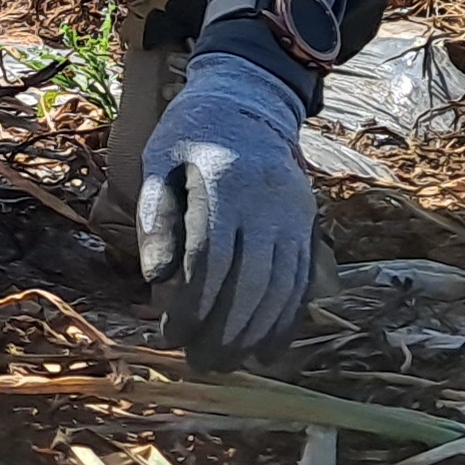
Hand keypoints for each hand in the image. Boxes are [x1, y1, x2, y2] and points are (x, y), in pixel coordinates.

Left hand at [131, 39, 320, 362]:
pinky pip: (302, 281)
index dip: (191, 305)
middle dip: (224, 330)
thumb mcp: (160, 160)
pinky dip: (286, 319)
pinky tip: (266, 349)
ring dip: (255, 333)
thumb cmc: (193, 134)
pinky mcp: (308, 225)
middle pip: (250, 282)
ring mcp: (294, 216)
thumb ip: (156, 216)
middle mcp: (267, 202)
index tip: (170, 336)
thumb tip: (156, 277)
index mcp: (223, 183)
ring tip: (227, 362)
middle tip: (199, 362)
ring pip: (281, 287)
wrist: (250, 101)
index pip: (209, 259)